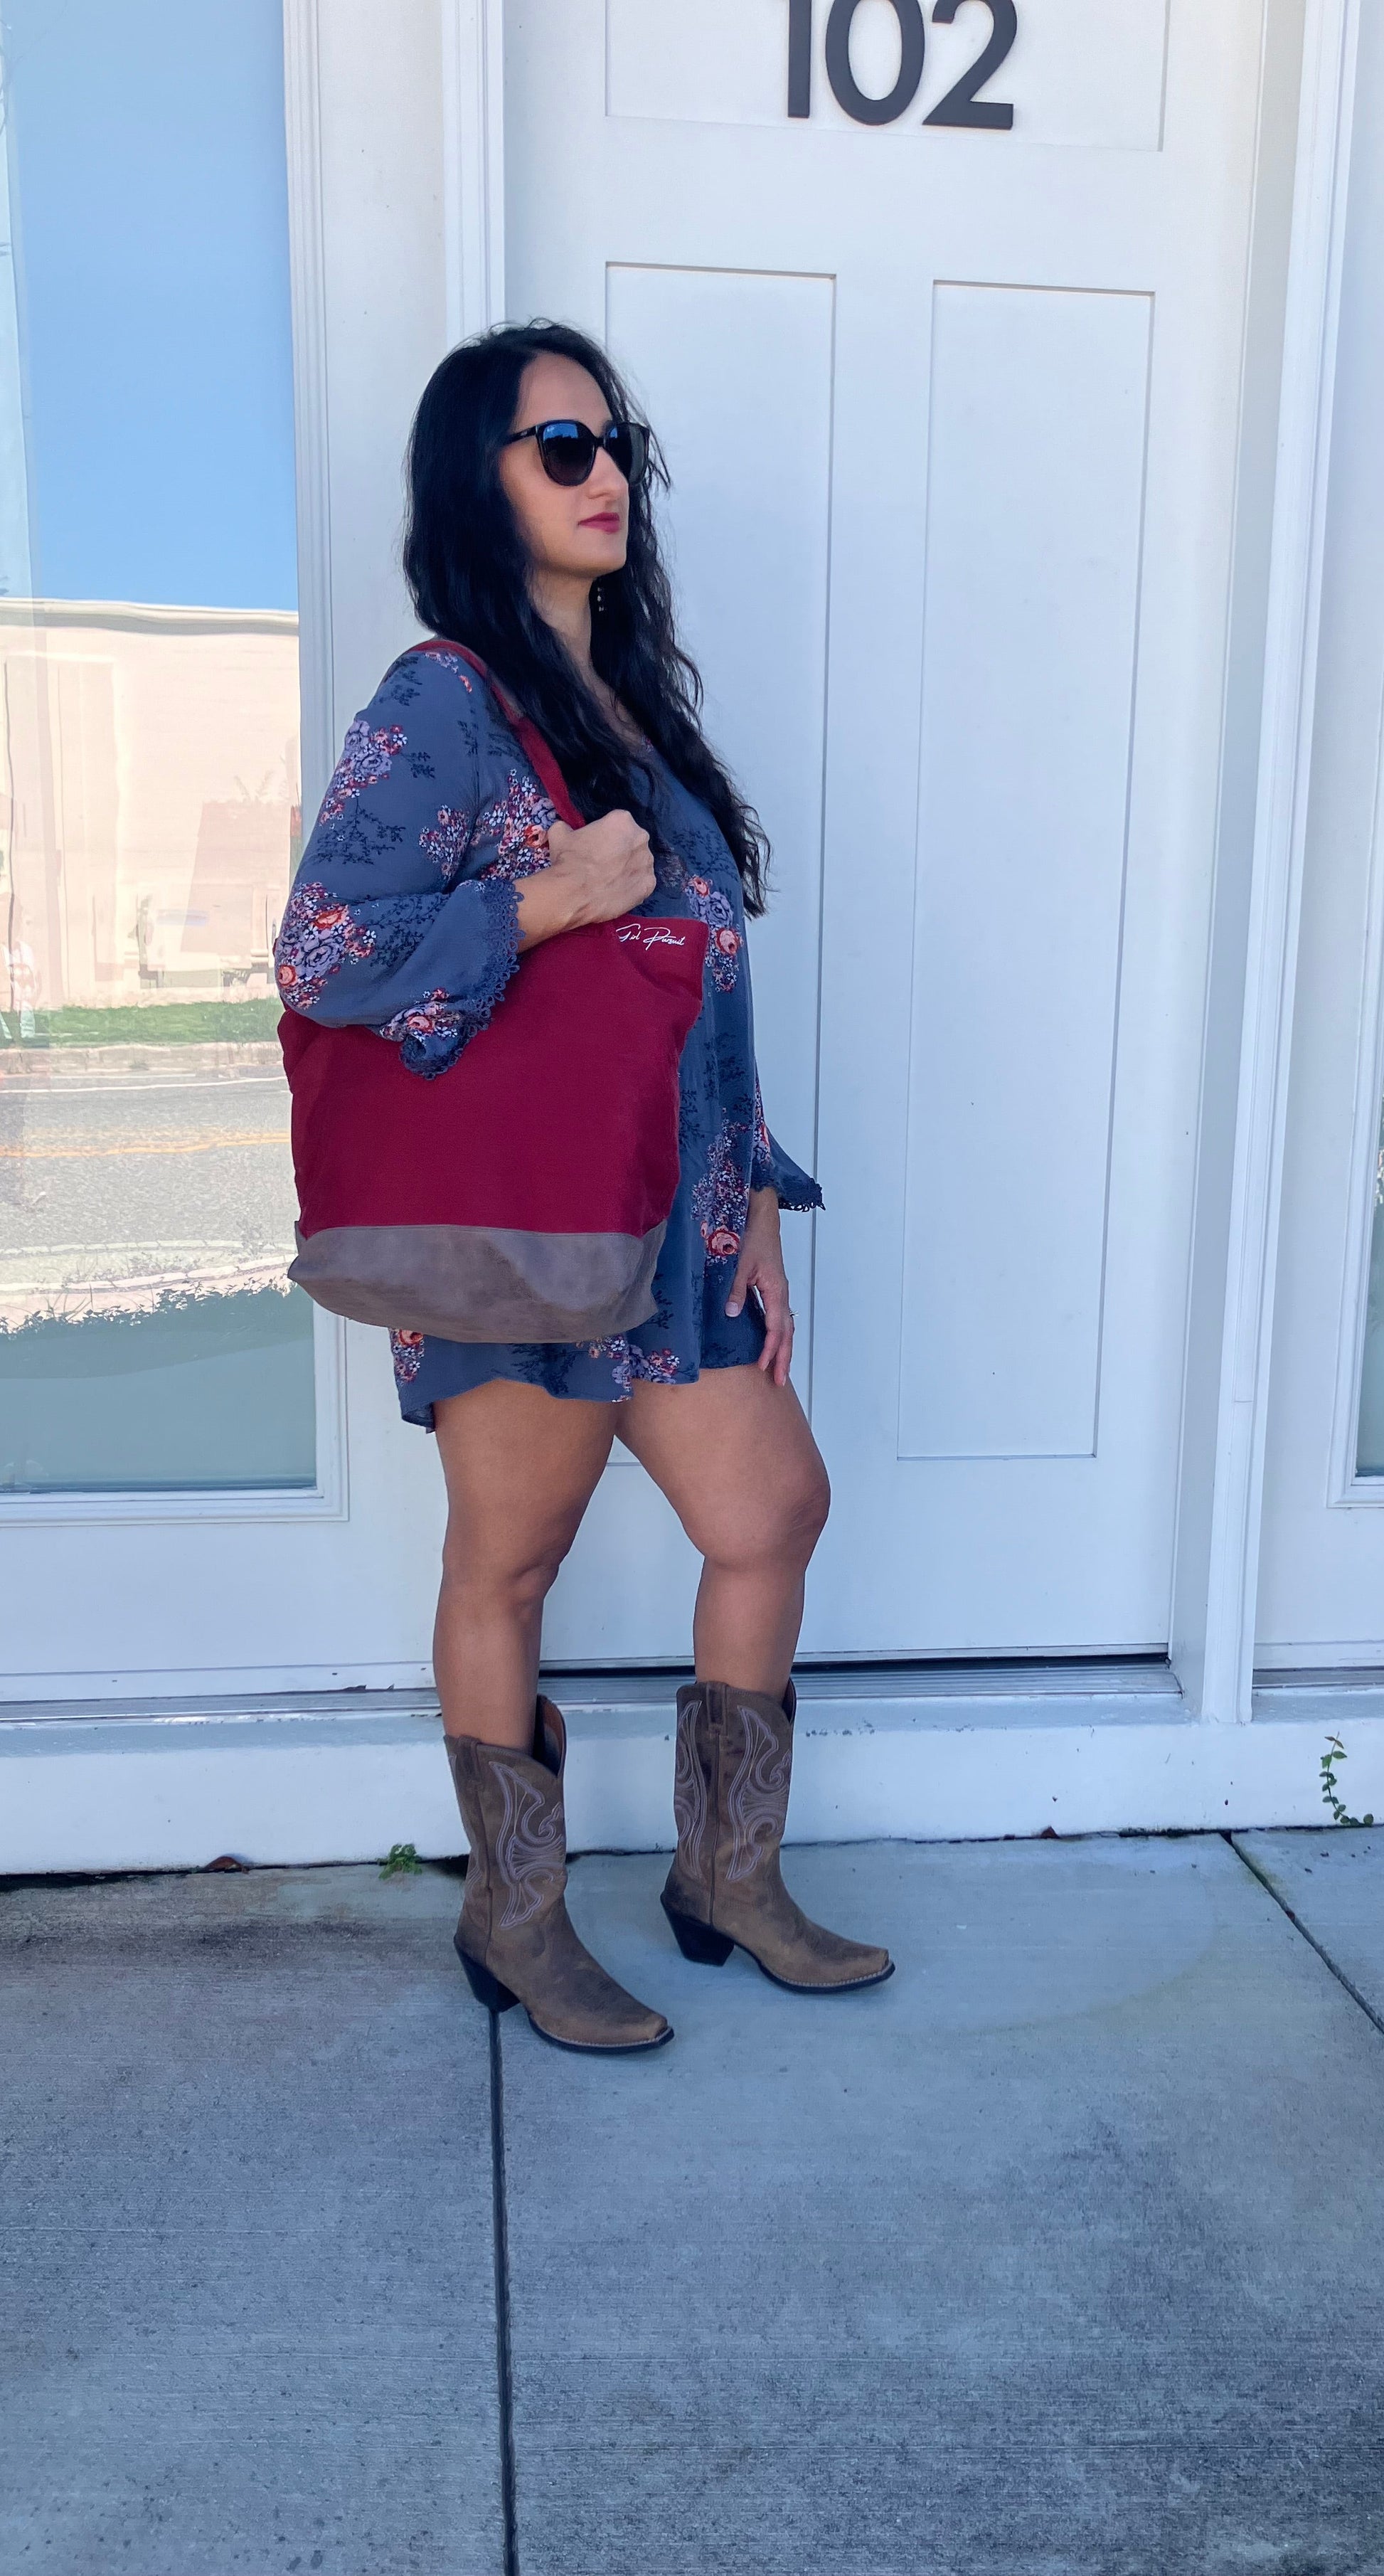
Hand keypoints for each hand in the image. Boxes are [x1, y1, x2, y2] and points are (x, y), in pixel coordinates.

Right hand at [515, 810, 654, 947]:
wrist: (573, 894)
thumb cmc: (569, 860)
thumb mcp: (560, 834)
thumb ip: (567, 827)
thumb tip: (566, 829)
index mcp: (622, 820)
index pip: (617, 824)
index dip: (606, 835)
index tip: (596, 846)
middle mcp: (641, 838)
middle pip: (632, 842)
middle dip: (621, 850)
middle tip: (604, 863)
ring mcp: (648, 862)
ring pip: (639, 862)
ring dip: (629, 868)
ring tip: (611, 880)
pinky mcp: (649, 885)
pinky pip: (643, 883)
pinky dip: (634, 886)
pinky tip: (619, 891)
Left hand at [726, 1187, 794, 1387]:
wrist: (760, 1215)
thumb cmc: (750, 1235)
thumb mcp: (739, 1262)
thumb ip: (736, 1290)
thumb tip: (733, 1315)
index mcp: (776, 1290)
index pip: (776, 1327)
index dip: (770, 1349)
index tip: (763, 1366)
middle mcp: (781, 1293)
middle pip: (786, 1332)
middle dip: (783, 1357)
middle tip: (780, 1382)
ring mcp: (778, 1291)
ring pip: (785, 1326)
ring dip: (782, 1348)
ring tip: (779, 1369)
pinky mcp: (773, 1288)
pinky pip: (779, 1317)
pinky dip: (778, 1334)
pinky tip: (771, 1344)